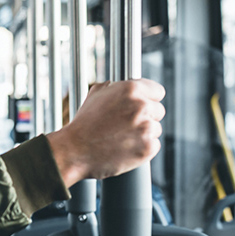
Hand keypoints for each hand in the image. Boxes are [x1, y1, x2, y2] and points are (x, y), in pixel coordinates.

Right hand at [45, 79, 164, 186]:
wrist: (75, 151)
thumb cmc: (84, 124)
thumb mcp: (95, 95)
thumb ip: (115, 87)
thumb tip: (124, 84)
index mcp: (130, 90)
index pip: (157, 91)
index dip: (149, 98)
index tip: (145, 103)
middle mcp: (141, 107)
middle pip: (158, 111)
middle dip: (146, 116)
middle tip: (128, 124)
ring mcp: (146, 128)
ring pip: (156, 129)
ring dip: (144, 133)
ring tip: (122, 137)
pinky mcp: (148, 148)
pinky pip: (154, 145)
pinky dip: (143, 147)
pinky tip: (126, 147)